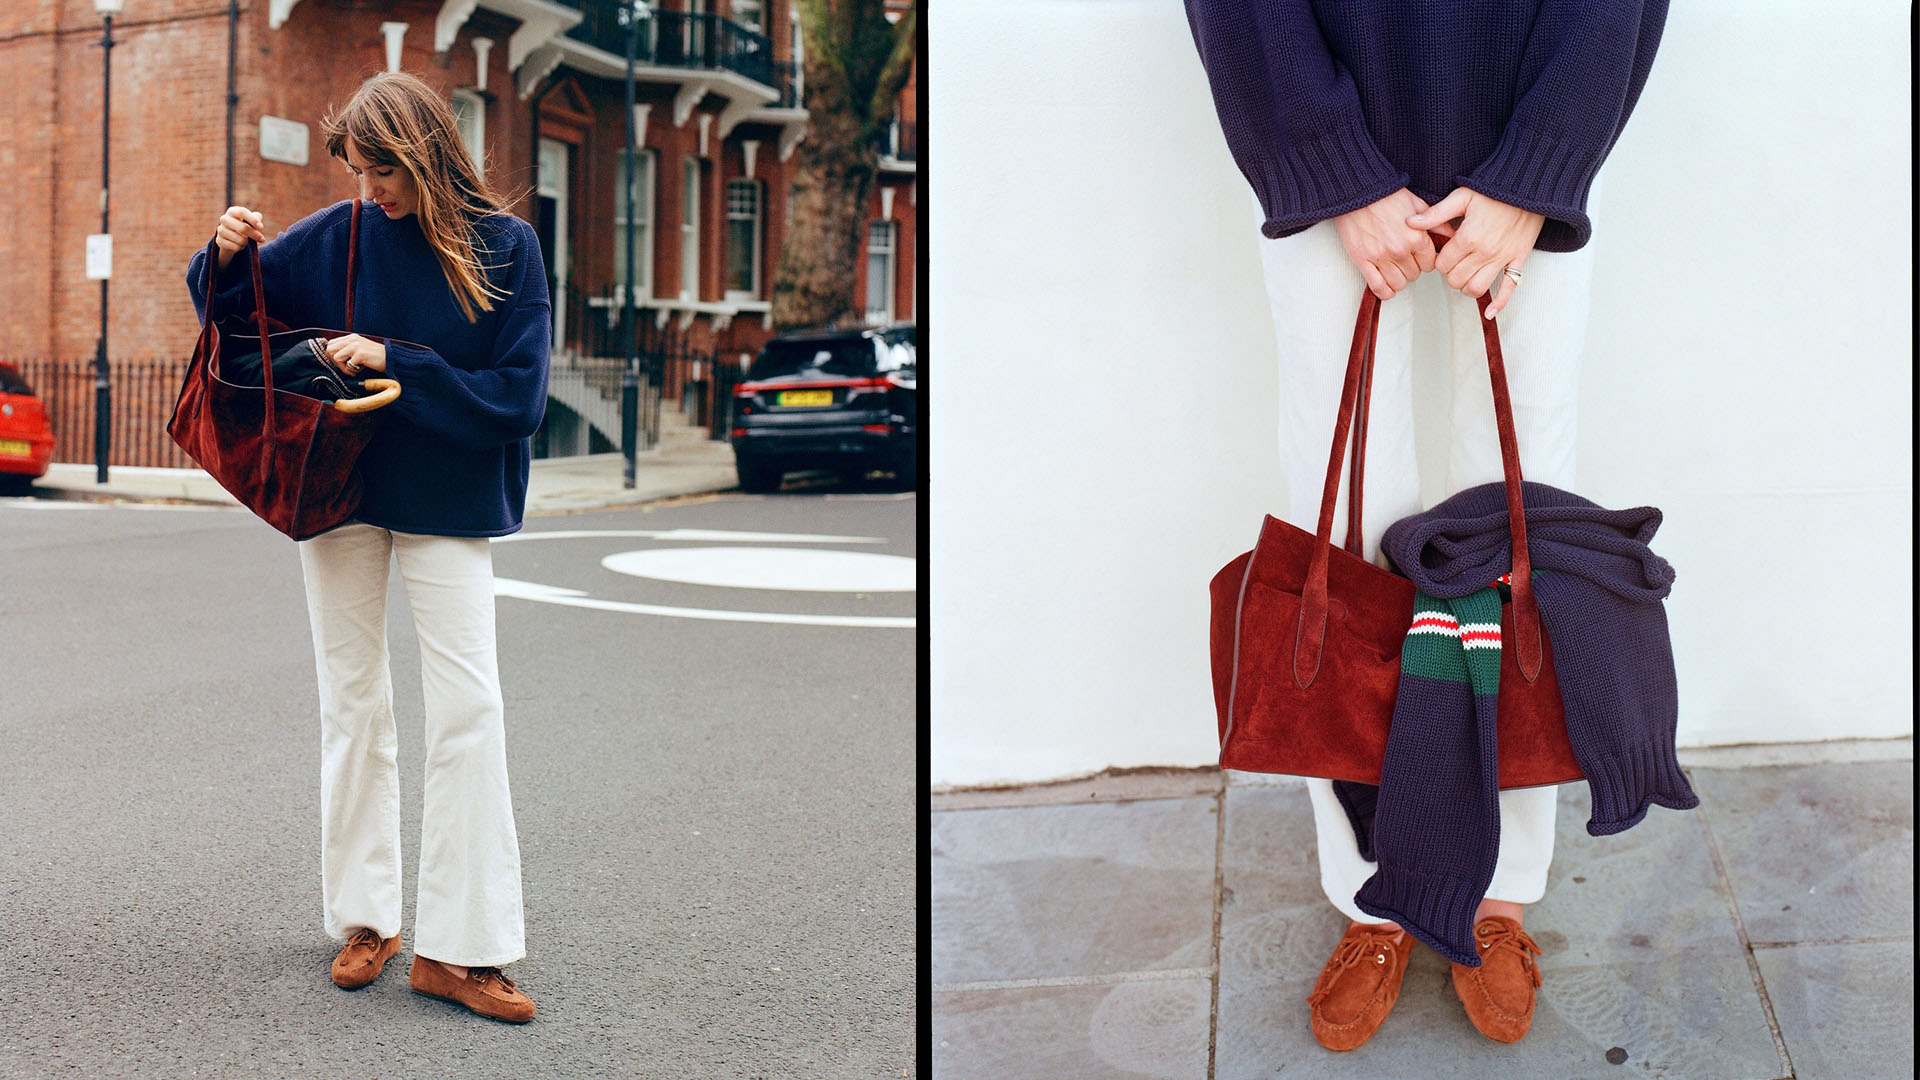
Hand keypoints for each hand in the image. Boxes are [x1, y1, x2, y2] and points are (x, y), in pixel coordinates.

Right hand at [214, 206, 266, 270]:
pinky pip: (235, 247)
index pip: (242, 212)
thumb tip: (259, 226)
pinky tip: (239, 245)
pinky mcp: (219, 240)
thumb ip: (256, 218)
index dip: (252, 220)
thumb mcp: (251, 220)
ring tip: (246, 241)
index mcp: (232, 211)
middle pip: (243, 227)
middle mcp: (224, 219)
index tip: (261, 227)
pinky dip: (240, 248)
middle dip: (254, 235)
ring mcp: (220, 230)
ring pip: (240, 239)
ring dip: (247, 242)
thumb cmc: (244, 225)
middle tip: (262, 239)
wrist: (230, 237)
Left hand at [322, 334, 386, 376]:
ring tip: (353, 369)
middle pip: (329, 349)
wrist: (391, 359)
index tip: (341, 363)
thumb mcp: (359, 349)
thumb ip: (347, 350)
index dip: (332, 355)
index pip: (331, 344)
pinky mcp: (360, 354)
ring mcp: (356, 346)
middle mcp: (352, 339)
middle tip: (345, 367)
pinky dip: (353, 370)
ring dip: (343, 367)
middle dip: (335, 362)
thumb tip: (333, 357)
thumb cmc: (375, 357)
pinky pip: (347, 365)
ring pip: (335, 357)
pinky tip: (361, 369)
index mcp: (351, 337)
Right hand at [1331, 189, 1437, 300]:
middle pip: (1414, 275)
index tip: (1418, 256)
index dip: (1424, 260)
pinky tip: (1385, 285)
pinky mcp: (1363, 261)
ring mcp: (1381, 257)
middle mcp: (1400, 250)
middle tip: (1404, 259)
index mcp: (1416, 238)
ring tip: (1393, 269)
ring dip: (1398, 279)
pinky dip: (1384, 291)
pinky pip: (1378, 287)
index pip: (1430, 264)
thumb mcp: (1418, 204)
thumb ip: (1437, 222)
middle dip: (1411, 268)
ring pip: (1398, 284)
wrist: (1358, 192)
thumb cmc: (1386, 196)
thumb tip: (1451, 236)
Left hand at [1407, 189, 1544, 318]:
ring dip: (1467, 287)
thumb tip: (1411, 222)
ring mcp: (1502, 258)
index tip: (1444, 253)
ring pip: (1477, 288)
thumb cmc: (1495, 191)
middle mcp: (1484, 252)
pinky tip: (1489, 312)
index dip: (1439, 261)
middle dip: (1450, 274)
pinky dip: (1499, 303)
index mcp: (1468, 238)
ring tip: (1466, 276)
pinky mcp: (1518, 260)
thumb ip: (1436, 213)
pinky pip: (1509, 288)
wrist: (1529, 188)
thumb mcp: (1462, 196)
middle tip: (1454, 263)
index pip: (1442, 265)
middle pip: (1456, 280)